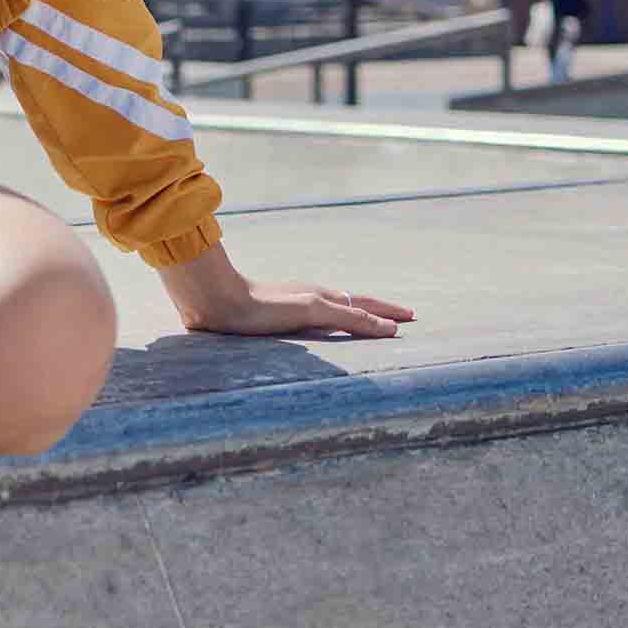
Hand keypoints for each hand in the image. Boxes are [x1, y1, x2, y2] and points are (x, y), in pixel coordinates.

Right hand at [158, 245, 412, 339]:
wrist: (217, 300)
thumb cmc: (231, 308)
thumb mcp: (252, 315)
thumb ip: (264, 317)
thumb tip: (273, 326)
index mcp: (302, 298)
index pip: (341, 303)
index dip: (364, 309)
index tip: (386, 316)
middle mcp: (312, 296)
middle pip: (357, 301)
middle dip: (383, 309)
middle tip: (410, 314)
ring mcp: (313, 302)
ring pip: (359, 307)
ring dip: (383, 315)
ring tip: (405, 320)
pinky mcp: (312, 309)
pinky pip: (350, 318)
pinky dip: (371, 324)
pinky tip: (390, 331)